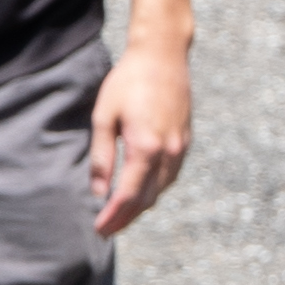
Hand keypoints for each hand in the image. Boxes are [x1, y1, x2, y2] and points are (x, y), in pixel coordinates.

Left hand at [88, 34, 194, 234]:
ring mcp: (181, 147)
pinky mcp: (186, 140)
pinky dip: (155, 188)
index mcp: (145, 147)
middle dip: (126, 217)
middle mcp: (168, 152)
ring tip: (121, 214)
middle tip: (107, 229)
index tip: (99, 229)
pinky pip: (170, 175)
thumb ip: (102, 156)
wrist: (163, 56)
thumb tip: (98, 191)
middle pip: (148, 199)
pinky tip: (141, 189)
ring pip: (162, 189)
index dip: (113, 216)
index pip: (128, 196)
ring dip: (141, 205)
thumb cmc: (128, 82)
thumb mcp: (104, 116)